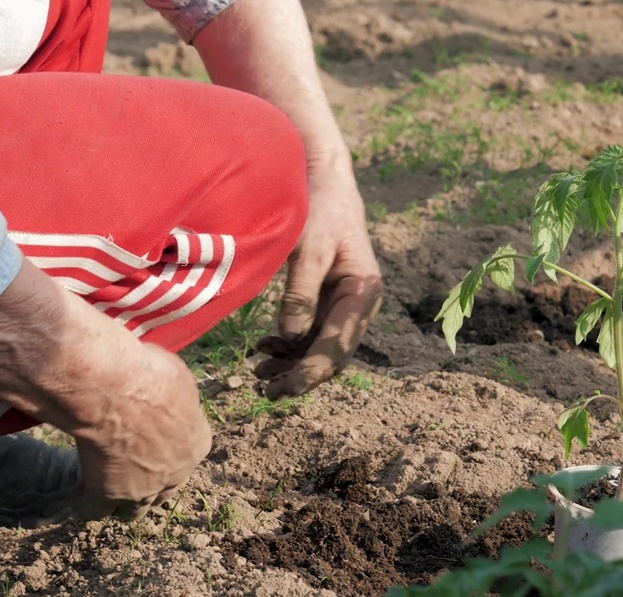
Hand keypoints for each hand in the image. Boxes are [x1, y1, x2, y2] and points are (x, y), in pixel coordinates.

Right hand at [71, 341, 211, 520]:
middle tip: (127, 468)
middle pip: (164, 492)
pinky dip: (86, 503)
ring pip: (134, 511)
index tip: (145, 440)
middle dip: (148, 483)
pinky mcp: (109, 495)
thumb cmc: (147, 374)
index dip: (163, 451)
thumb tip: (168, 393)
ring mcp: (144, 489)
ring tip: (103, 485)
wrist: (115, 389)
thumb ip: (176, 396)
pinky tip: (77, 492)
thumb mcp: (177, 378)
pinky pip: (94, 511)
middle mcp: (177, 473)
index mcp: (197, 444)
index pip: (184, 458)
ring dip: (122, 501)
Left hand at [254, 164, 382, 398]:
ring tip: (259, 374)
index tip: (286, 388)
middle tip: (266, 392)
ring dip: (293, 364)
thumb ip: (301, 292)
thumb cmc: (319, 208)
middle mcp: (359, 303)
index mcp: (363, 291)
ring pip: (321, 347)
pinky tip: (265, 347)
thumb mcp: (309, 247)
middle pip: (333, 354)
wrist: (324, 179)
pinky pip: (311, 332)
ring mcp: (343, 303)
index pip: (339, 344)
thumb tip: (291, 336)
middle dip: (301, 375)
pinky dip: (289, 345)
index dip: (312, 370)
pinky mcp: (327, 298)